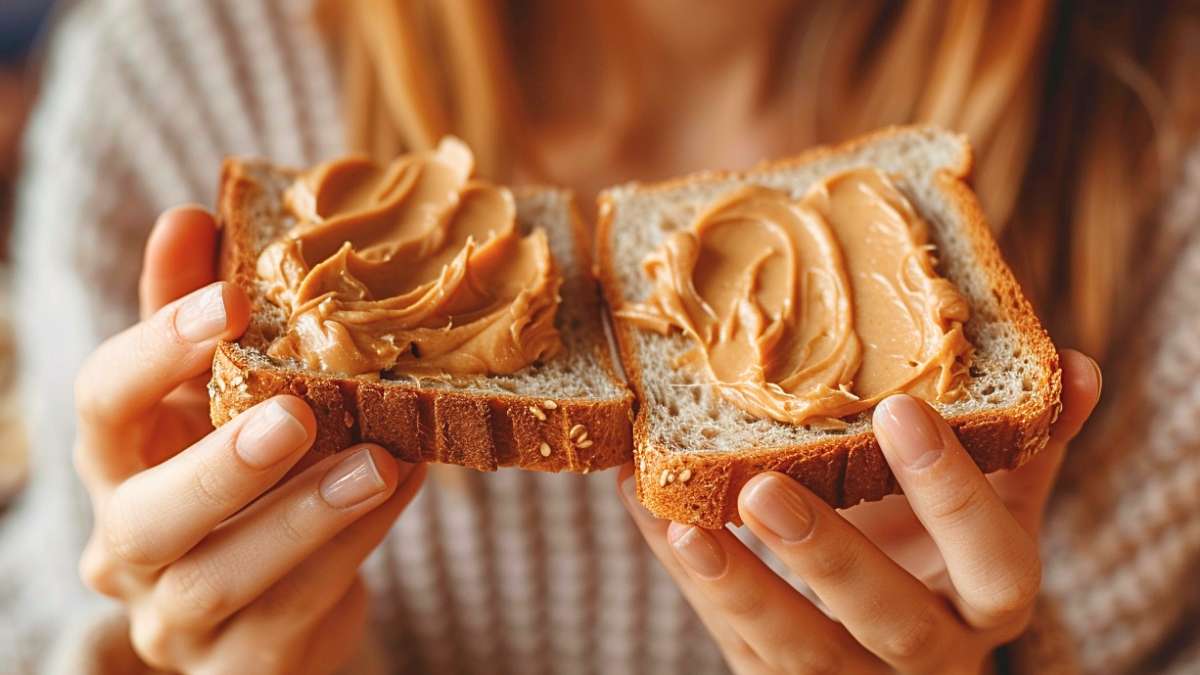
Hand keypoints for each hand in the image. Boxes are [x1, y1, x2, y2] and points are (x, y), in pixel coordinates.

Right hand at [74, 207, 424, 673]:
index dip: (155, 348)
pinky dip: (353, 547)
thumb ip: (200, 324)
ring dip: (307, 514)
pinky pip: (294, 613)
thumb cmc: (244, 486)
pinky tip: (399, 490)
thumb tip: (191, 214)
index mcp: (118, 464)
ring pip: (224, 577)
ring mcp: (176, 620)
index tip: (230, 294)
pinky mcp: (240, 669)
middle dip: (220, 464)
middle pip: (146, 513)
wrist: (275, 610)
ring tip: (384, 459)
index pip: (102, 403)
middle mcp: (126, 546)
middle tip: (295, 415)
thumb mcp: (218, 403)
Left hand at [619, 350, 1100, 673]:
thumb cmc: (946, 555)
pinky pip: (731, 640)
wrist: (905, 645)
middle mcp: (929, 653)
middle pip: (888, 619)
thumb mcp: (994, 509)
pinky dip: (687, 578)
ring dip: (735, 588)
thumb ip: (1022, 449)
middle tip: (762, 487)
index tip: (899, 409)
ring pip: (797, 654)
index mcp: (990, 598)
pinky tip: (645, 512)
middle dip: (828, 557)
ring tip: (680, 521)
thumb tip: (1077, 366)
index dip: (952, 492)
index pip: (992, 559)